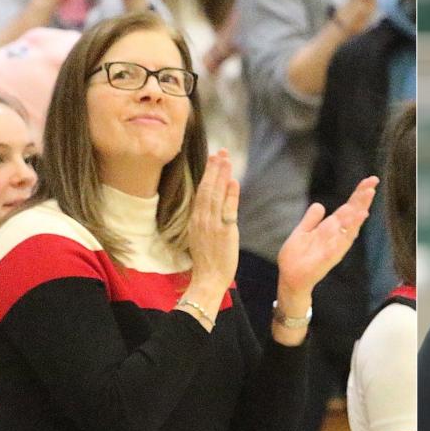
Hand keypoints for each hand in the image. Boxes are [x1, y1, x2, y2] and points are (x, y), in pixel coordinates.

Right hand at [186, 150, 239, 295]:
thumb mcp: (201, 235)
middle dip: (214, 168)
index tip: (214, 158)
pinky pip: (228, 210)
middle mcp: (201, 219)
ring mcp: (212, 225)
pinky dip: (230, 195)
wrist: (208, 279)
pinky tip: (234, 181)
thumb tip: (214, 203)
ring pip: (215, 195)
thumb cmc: (207, 260)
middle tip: (221, 151)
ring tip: (226, 159)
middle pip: (207, 188)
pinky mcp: (224, 232)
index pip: (201, 191)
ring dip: (221, 175)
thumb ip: (207, 218)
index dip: (208, 174)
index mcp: (195, 219)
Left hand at [276, 176, 378, 297]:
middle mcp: (336, 236)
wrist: (290, 278)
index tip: (369, 181)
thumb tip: (320, 205)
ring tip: (369, 196)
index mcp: (330, 228)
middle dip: (362, 199)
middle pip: (352, 214)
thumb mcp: (302, 232)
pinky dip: (351, 230)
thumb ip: (311, 219)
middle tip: (373, 183)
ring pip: (351, 226)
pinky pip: (342, 242)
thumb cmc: (297, 257)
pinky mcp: (329, 256)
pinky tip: (358, 219)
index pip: (347, 208)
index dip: (357, 195)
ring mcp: (334, 246)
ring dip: (360, 212)